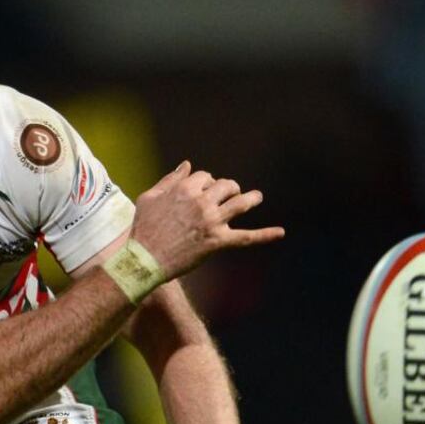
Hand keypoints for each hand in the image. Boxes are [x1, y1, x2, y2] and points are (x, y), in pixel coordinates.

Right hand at [129, 161, 283, 278]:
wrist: (144, 258)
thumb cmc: (144, 227)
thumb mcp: (150, 197)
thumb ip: (170, 179)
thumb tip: (187, 164)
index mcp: (185, 189)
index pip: (206, 176)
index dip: (206, 182)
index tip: (203, 190)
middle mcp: (202, 202)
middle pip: (226, 186)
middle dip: (229, 187)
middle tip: (229, 193)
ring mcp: (212, 222)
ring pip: (241, 204)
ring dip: (251, 198)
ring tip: (256, 197)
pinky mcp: (218, 242)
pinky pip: (247, 237)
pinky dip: (265, 235)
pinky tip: (281, 232)